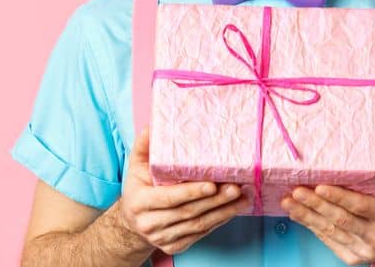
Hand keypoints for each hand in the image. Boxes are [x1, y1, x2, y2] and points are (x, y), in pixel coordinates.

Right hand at [119, 127, 246, 254]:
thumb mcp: (135, 167)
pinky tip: (231, 210)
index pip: (168, 198)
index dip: (191, 192)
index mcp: (139, 202)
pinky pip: (201, 234)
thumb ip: (143, 147)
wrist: (131, 223)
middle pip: (188, 212)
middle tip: (236, 187)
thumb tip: (152, 128)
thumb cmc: (138, 189)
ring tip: (242, 198)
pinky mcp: (175, 246)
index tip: (212, 184)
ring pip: (198, 225)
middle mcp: (150, 223)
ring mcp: (163, 238)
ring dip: (223, 212)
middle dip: (215, 201)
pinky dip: (218, 222)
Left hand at [279, 130, 374, 265]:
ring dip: (306, 215)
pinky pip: (327, 239)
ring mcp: (362, 249)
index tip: (320, 186)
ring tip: (287, 201)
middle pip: (341, 219)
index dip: (340, 197)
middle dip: (316, 205)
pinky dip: (310, 225)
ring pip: (329, 231)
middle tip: (297, 190)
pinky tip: (296, 213)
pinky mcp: (350, 257)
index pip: (361, 206)